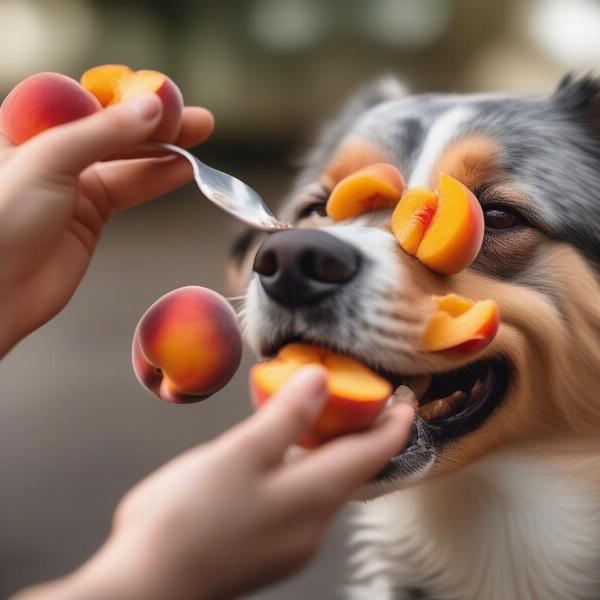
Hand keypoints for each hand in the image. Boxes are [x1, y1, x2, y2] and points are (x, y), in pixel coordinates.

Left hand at [0, 93, 213, 356]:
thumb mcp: (48, 161)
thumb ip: (103, 133)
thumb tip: (151, 108)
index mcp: (28, 125)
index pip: (89, 99)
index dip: (128, 96)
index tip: (165, 97)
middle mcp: (51, 152)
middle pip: (113, 129)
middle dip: (155, 124)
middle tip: (195, 121)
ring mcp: (73, 185)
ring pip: (127, 160)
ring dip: (163, 152)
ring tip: (197, 143)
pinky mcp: (91, 216)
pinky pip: (130, 189)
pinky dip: (157, 179)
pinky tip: (182, 170)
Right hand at [16, 367, 414, 599]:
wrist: (145, 586)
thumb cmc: (190, 517)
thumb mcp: (241, 453)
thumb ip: (287, 416)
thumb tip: (321, 379)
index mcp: (314, 496)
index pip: (372, 453)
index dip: (394, 424)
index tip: (407, 399)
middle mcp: (313, 524)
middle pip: (353, 470)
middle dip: (362, 434)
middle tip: (362, 399)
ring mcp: (290, 542)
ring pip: (327, 486)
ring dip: (332, 451)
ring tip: (324, 420)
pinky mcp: (268, 550)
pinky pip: (303, 500)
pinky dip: (306, 471)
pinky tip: (283, 458)